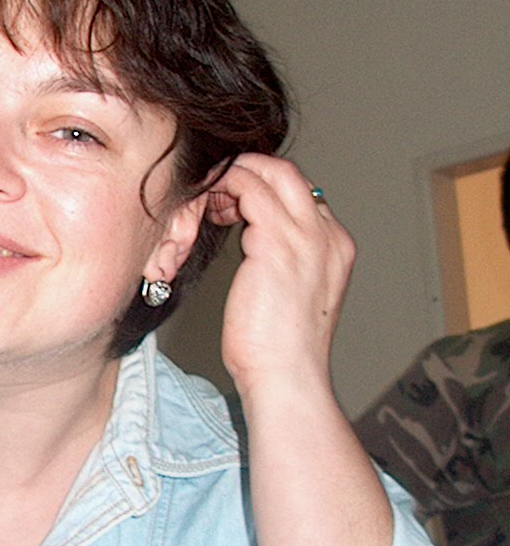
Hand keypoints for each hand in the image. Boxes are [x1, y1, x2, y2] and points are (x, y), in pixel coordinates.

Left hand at [206, 153, 355, 402]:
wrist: (287, 377)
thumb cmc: (280, 348)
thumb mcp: (292, 294)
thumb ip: (285, 261)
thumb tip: (257, 243)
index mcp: (336, 247)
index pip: (302, 194)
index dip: (265, 188)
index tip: (235, 201)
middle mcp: (328, 235)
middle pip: (290, 172)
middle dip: (251, 169)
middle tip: (220, 185)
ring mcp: (306, 237)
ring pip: (269, 173)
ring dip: (234, 177)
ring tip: (211, 198)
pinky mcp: (276, 244)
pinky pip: (248, 190)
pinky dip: (225, 189)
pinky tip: (209, 208)